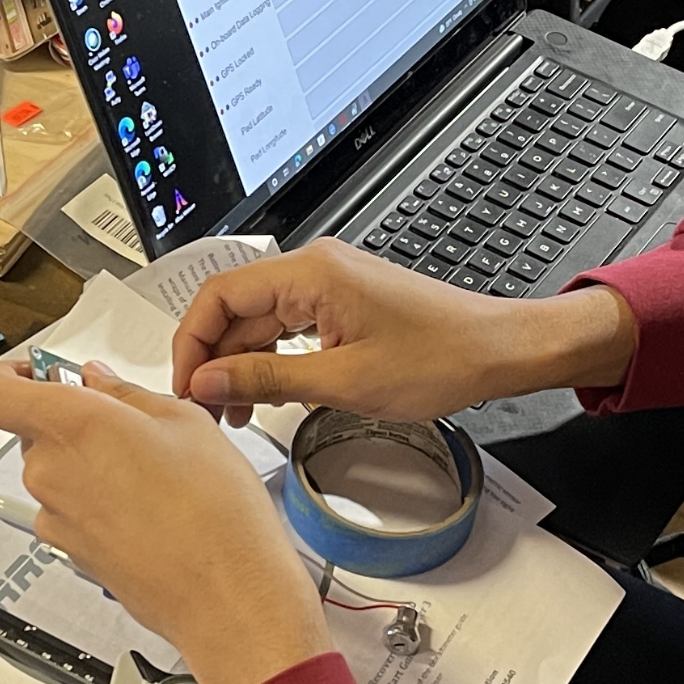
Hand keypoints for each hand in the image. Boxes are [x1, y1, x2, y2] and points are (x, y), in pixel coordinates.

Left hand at [0, 359, 330, 683]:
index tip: (38, 371)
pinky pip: (74, 510)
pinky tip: (151, 506)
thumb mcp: (184, 420)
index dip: (6, 375)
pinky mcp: (72, 551)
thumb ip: (127, 393)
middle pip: (33, 429)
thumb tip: (100, 383)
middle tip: (130, 422)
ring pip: (58, 471)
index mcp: (70, 424)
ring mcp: (57, 517)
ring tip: (155, 470)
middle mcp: (50, 472)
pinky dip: (102, 501)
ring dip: (94, 463)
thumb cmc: (212, 512)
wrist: (225, 595)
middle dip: (76, 420)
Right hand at [170, 237, 638, 425]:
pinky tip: (269, 397)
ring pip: (259, 322)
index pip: (218, 295)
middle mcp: (316, 269)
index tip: (186, 387)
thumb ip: (266, 381)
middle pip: (235, 309)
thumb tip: (208, 382)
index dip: (191, 343)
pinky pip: (288, 328)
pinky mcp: (344, 304)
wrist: (497, 351)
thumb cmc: (442, 358)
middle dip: (213, 360)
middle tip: (205, 410)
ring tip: (234, 414)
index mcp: (311, 273)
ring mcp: (330, 285)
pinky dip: (271, 362)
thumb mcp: (343, 382)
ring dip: (240, 366)